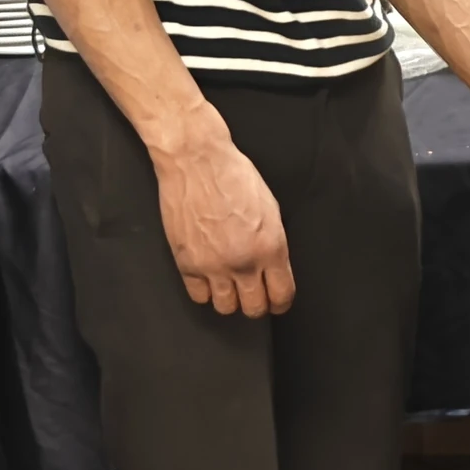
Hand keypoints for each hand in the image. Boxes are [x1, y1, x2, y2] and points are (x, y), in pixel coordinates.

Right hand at [151, 127, 294, 316]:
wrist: (196, 161)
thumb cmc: (234, 175)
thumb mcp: (270, 207)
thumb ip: (273, 243)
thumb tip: (273, 267)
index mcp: (271, 246)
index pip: (282, 294)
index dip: (280, 302)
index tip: (277, 301)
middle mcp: (244, 262)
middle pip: (254, 308)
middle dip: (257, 304)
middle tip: (253, 294)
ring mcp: (213, 266)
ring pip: (226, 308)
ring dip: (230, 299)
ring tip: (229, 285)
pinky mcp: (187, 264)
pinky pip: (198, 296)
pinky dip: (205, 291)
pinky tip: (208, 278)